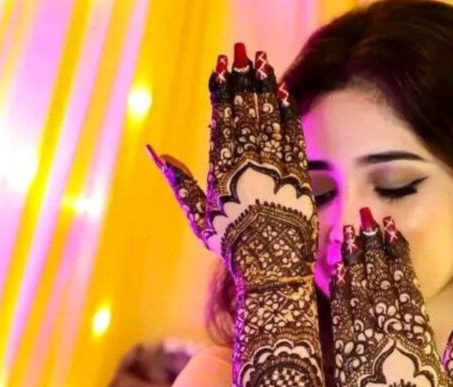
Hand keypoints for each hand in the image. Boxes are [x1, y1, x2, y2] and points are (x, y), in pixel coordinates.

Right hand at [146, 43, 317, 292]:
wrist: (270, 266)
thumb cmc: (232, 245)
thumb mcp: (199, 216)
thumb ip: (179, 182)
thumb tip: (154, 151)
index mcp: (222, 171)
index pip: (221, 122)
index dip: (222, 93)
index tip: (221, 68)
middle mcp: (248, 165)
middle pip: (245, 114)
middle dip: (243, 81)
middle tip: (242, 53)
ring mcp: (275, 169)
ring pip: (269, 120)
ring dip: (265, 89)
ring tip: (261, 64)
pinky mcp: (298, 175)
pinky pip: (292, 137)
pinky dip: (288, 114)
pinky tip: (285, 94)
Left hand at [329, 208, 452, 386]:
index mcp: (419, 335)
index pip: (406, 286)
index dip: (397, 255)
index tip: (391, 229)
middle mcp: (390, 334)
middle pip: (380, 282)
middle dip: (373, 248)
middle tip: (366, 219)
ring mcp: (365, 345)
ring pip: (358, 295)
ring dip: (353, 262)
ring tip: (348, 234)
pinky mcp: (345, 359)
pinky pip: (341, 319)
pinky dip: (339, 293)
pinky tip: (337, 273)